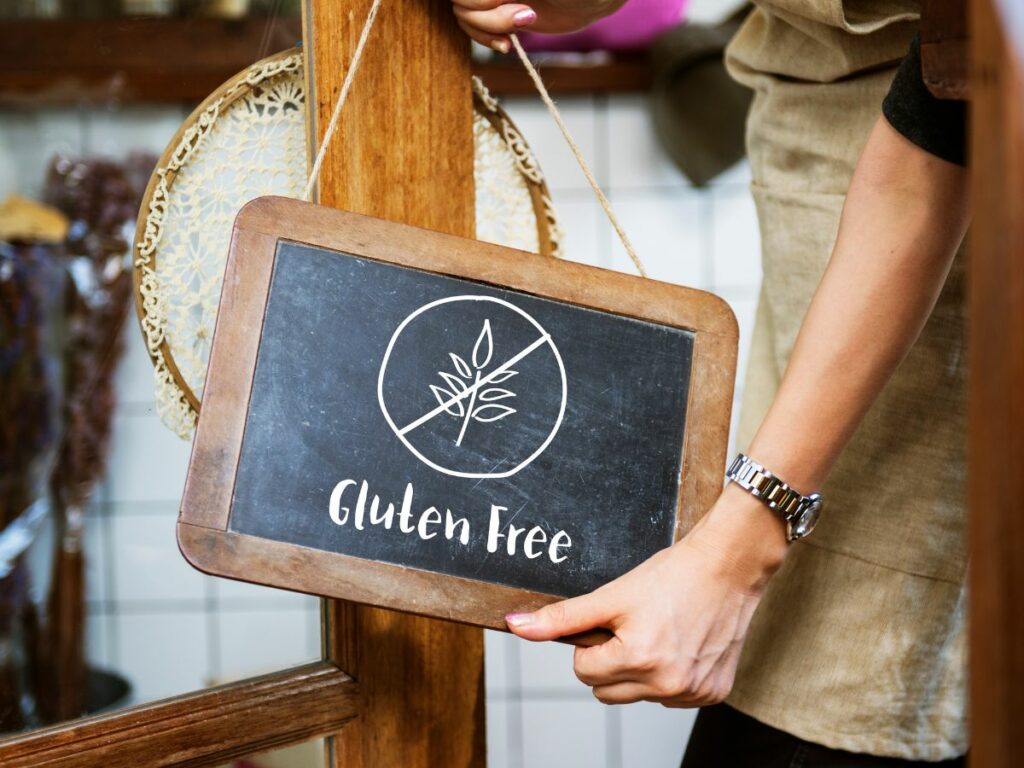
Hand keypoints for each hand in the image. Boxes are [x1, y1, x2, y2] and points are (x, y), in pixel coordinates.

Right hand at [450, 1, 624, 52]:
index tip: (511, 1)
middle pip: (460, 1)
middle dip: (489, 14)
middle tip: (526, 14)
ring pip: (463, 15)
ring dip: (490, 28)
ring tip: (525, 23)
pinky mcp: (498, 14)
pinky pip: (475, 29)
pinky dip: (487, 40)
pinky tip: (508, 44)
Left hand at [505, 485, 788, 705]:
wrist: (728, 567)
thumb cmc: (672, 575)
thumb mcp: (611, 594)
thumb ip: (562, 618)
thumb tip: (515, 626)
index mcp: (638, 659)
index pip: (583, 671)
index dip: (592, 643)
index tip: (613, 622)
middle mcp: (667, 684)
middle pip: (606, 691)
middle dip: (610, 661)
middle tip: (634, 627)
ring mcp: (693, 692)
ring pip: (638, 696)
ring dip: (640, 670)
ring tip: (660, 632)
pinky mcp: (713, 693)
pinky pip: (671, 696)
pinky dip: (670, 675)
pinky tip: (682, 644)